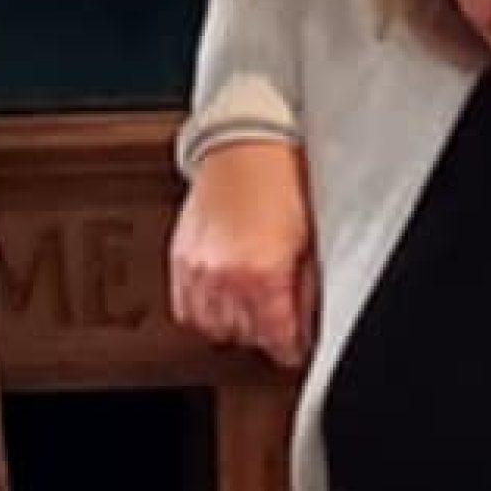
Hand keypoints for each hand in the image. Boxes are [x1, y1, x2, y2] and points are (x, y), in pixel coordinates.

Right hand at [167, 139, 318, 366]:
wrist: (246, 143)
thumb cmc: (283, 180)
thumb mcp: (310, 239)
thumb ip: (307, 288)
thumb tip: (306, 321)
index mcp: (262, 275)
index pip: (276, 339)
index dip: (291, 347)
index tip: (296, 346)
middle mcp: (225, 277)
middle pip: (244, 336)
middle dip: (264, 333)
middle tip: (278, 322)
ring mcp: (197, 269)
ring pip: (211, 327)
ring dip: (233, 325)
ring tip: (251, 311)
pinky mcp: (180, 258)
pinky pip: (185, 307)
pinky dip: (204, 310)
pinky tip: (222, 300)